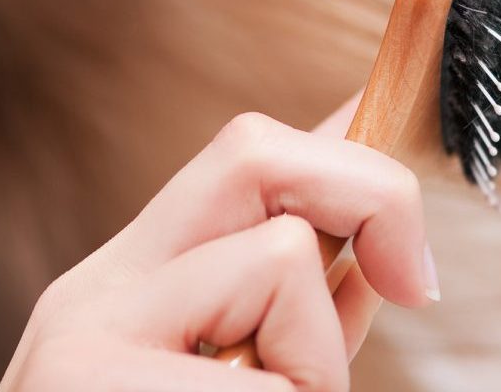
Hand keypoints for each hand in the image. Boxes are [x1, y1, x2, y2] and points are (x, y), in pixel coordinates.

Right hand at [0, 100, 438, 391]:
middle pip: (251, 151)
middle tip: (414, 284)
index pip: (242, 160)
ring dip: (314, 365)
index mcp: (121, 289)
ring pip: (281, 260)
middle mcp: (92, 296)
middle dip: (364, 195)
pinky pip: (272, 380)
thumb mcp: (235, 390)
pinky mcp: (107, 389)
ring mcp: (86, 343)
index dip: (344, 141)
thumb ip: (294, 326)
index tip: (407, 135)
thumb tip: (383, 255)